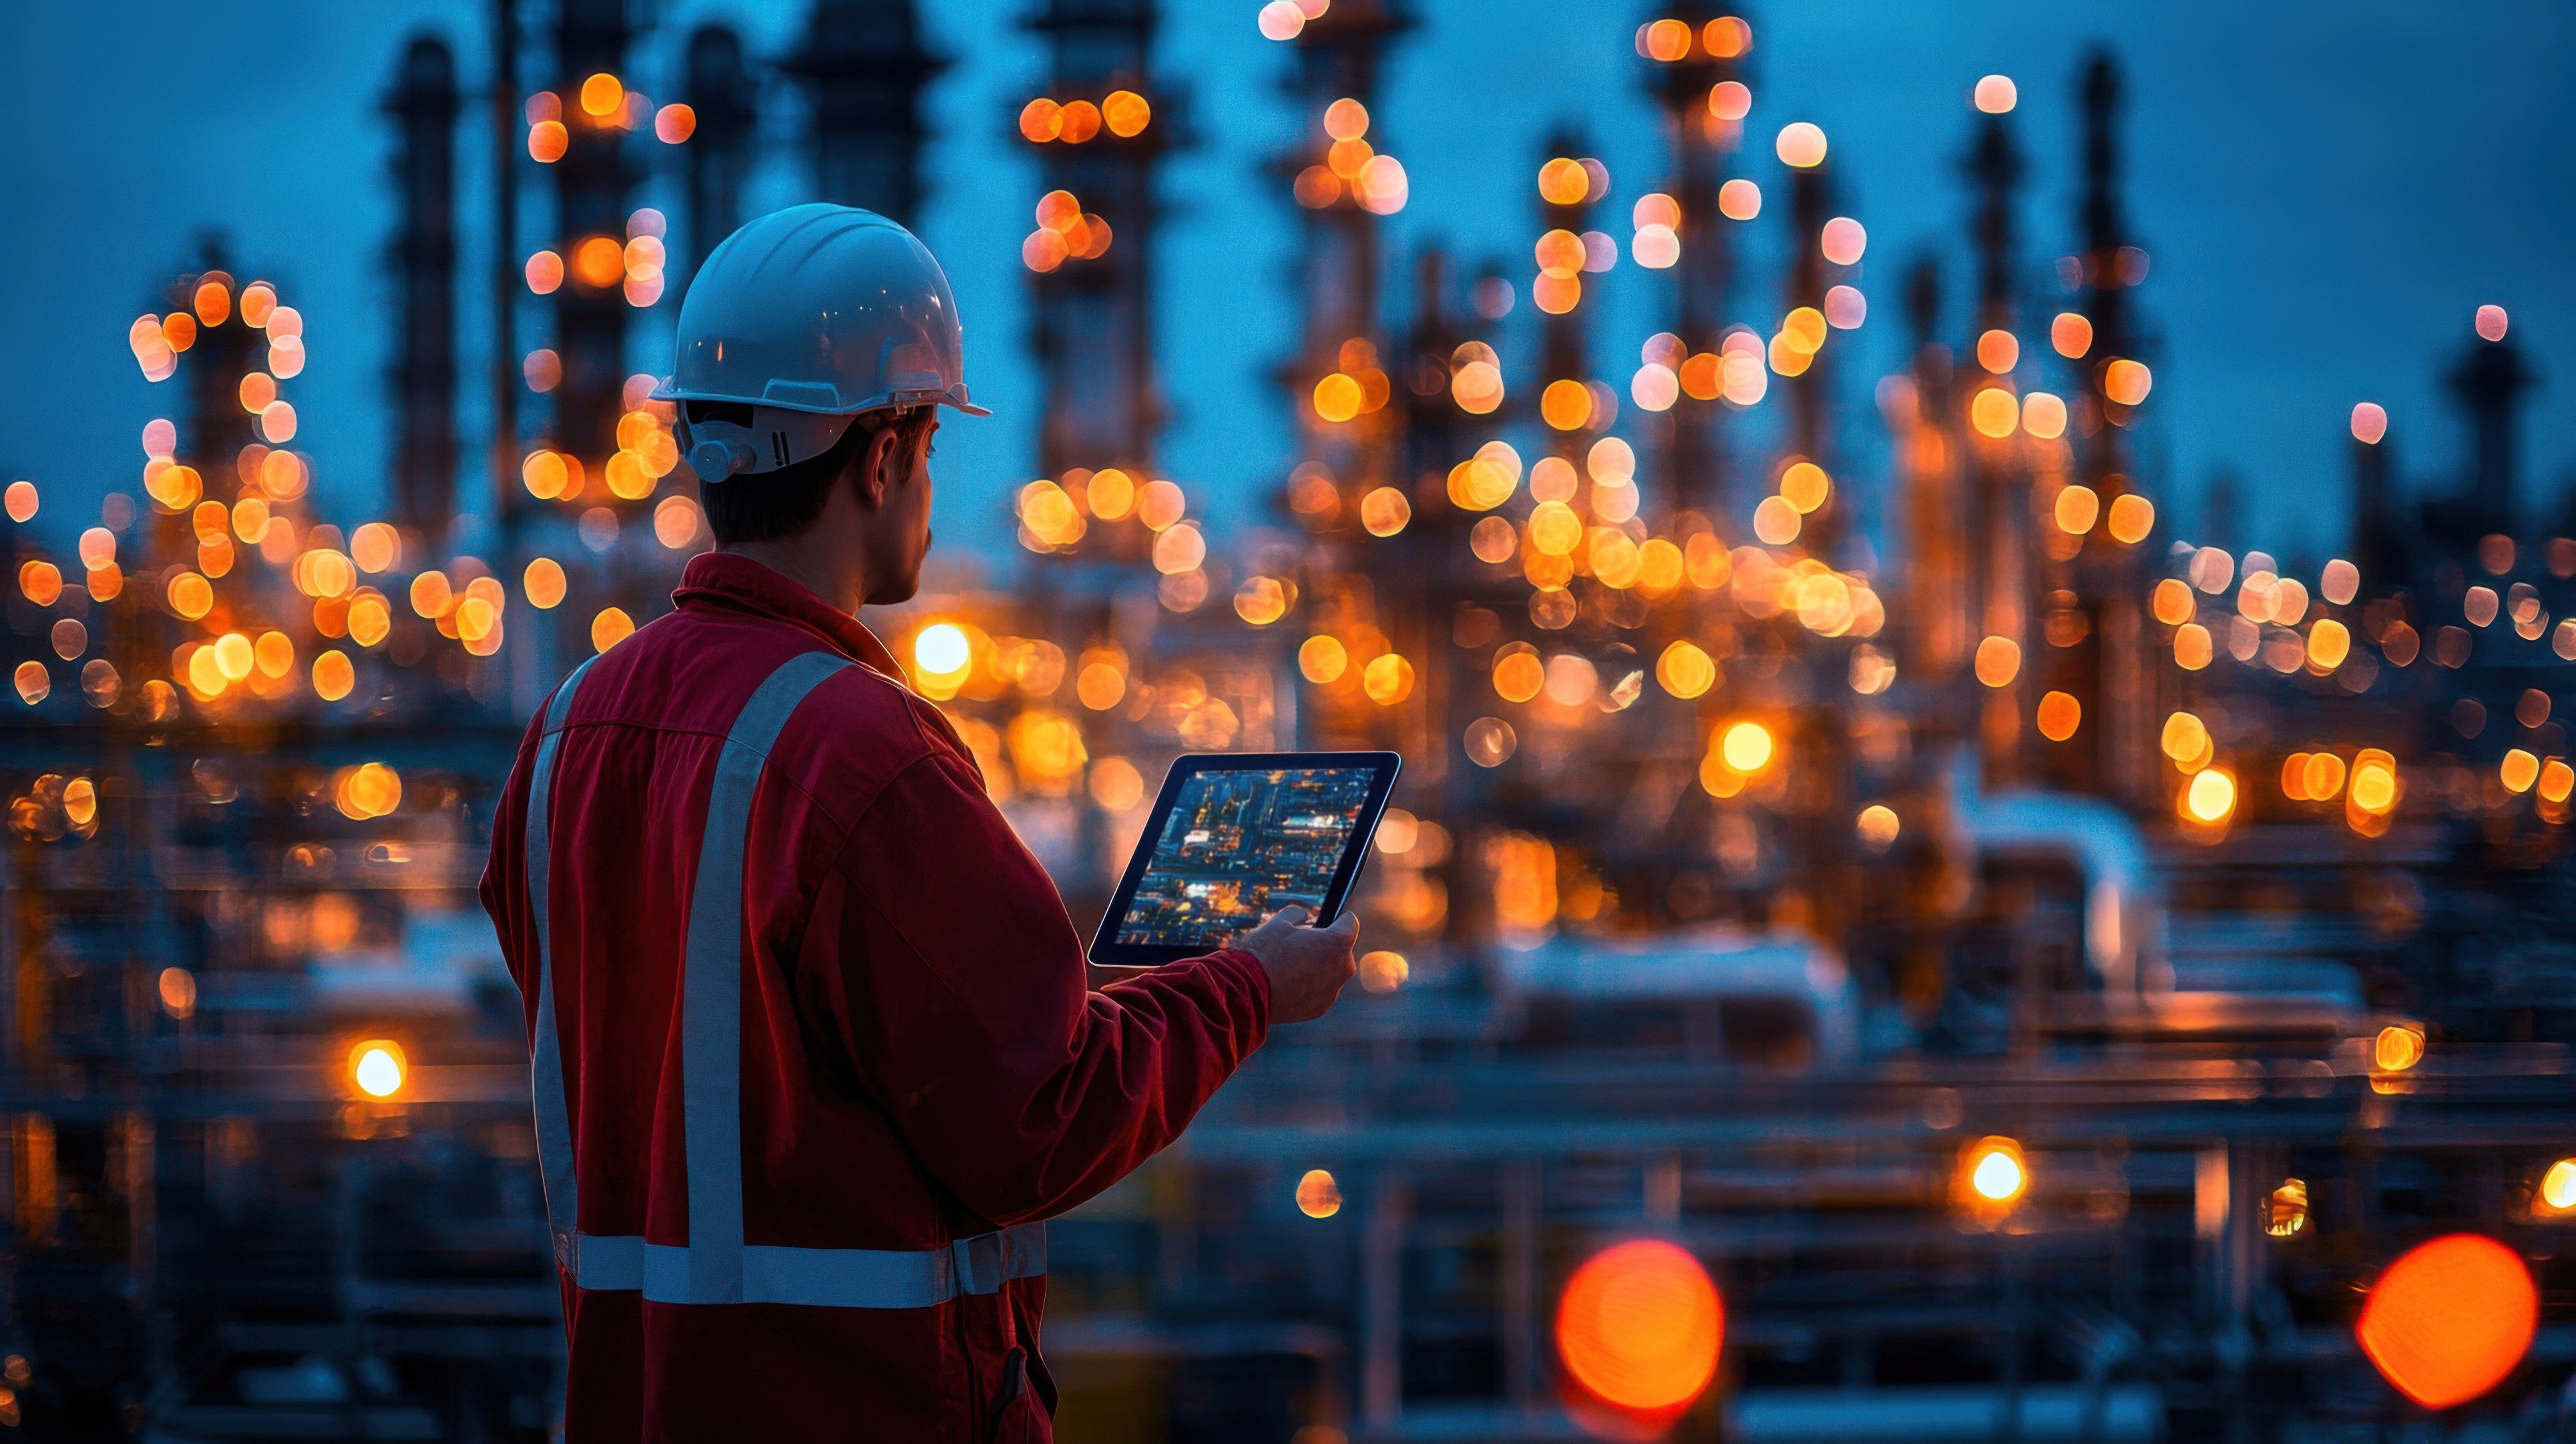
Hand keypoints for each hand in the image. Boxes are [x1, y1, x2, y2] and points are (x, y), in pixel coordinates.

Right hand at [1236, 905, 1358, 1024]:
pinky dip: (1310, 986)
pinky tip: (1289, 984)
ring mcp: (1333, 991)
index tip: (1324, 921)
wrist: (1249, 991)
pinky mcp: (1321, 1008)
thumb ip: (1300, 915)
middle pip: (1342, 950)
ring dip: (1319, 967)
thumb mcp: (1280, 921)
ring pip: (1332, 972)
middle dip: (1327, 945)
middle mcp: (1343, 968)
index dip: (1335, 919)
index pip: (1350, 923)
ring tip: (1292, 966)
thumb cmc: (1265, 953)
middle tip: (1302, 944)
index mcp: (1337, 943)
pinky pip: (1321, 990)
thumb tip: (1304, 920)